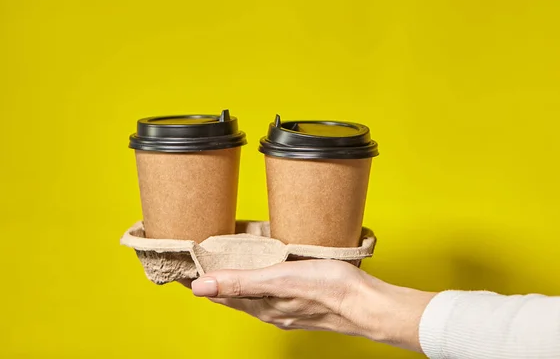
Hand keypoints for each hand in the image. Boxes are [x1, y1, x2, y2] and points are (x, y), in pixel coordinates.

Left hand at [191, 259, 435, 351]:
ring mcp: (285, 307)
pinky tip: (265, 272)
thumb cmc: (327, 289)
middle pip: (231, 294)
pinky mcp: (301, 300)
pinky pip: (269, 291)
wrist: (366, 303)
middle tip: (198, 262)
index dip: (197, 281)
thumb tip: (200, 287)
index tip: (180, 268)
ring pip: (250, 293)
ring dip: (234, 279)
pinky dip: (256, 279)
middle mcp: (269, 310)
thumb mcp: (280, 280)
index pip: (217, 293)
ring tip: (224, 264)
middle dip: (213, 280)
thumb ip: (242, 282)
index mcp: (259, 306)